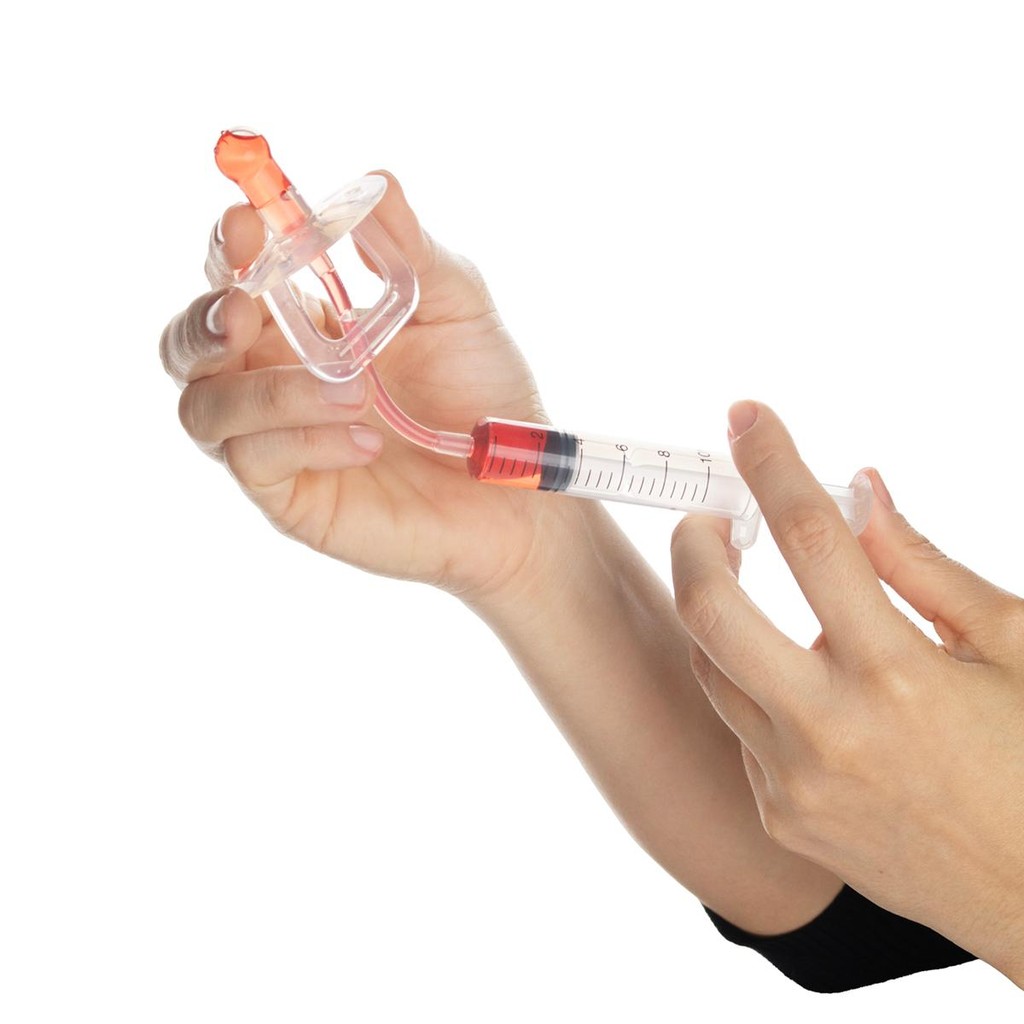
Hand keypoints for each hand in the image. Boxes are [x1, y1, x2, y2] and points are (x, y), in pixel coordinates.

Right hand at [161, 173, 556, 599]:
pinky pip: (256, 460)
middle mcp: (275, 379)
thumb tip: (373, 183)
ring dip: (271, 390)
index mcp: (304, 325)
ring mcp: (276, 440)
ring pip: (206, 408)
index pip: (233, 278)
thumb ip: (410, 248)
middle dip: (202, 321)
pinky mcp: (290, 497)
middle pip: (187, 346)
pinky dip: (305, 439)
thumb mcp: (456, 306)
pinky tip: (368, 440)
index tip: (246, 219)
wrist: (514, 489)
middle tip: (242, 310)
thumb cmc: (484, 393)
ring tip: (356, 390)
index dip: (227, 248)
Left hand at [670, 401, 1023, 984]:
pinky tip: (800, 685)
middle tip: (709, 518)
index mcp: (901, 677)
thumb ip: (922, 566)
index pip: (812, 537)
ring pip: (710, 668)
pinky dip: (756, 687)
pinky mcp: (781, 815)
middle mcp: (831, 732)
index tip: (748, 417)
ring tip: (748, 587)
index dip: (773, 462)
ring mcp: (795, 782)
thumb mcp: (1014, 647)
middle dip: (693, 542)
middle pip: (711, 609)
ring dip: (716, 612)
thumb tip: (860, 490)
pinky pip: (741, 728)